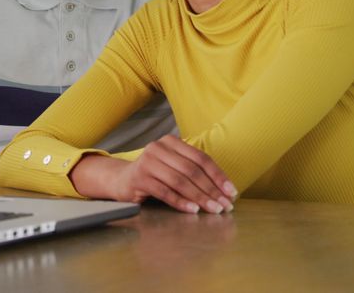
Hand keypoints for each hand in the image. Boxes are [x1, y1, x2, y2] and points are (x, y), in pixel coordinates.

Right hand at [73, 135, 237, 213]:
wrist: (121, 180)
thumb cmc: (154, 176)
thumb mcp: (173, 167)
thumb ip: (193, 172)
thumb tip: (224, 190)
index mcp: (171, 142)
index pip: (201, 158)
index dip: (218, 176)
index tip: (231, 192)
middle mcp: (158, 148)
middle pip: (192, 170)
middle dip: (211, 190)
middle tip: (225, 205)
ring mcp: (147, 162)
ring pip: (180, 181)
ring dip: (199, 197)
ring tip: (213, 209)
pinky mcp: (139, 177)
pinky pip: (165, 192)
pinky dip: (180, 202)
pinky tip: (192, 210)